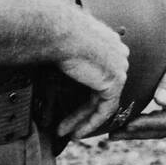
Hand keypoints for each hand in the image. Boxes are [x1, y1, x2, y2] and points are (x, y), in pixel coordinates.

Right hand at [55, 9, 129, 141]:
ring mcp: (119, 66)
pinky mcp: (115, 81)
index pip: (101, 70)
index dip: (86, 89)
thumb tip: (46, 58)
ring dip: (83, 119)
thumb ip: (66, 54)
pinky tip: (76, 133)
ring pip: (102, 100)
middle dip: (83, 109)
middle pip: (101, 87)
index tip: (70, 102)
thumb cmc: (55, 32)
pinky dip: (91, 122)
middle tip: (66, 124)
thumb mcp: (63, 43)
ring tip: (66, 133)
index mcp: (107, 40)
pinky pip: (105, 109)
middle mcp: (117, 52)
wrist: (59, 31)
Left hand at [111, 24, 165, 139]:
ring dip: (140, 132)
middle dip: (139, 133)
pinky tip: (129, 124)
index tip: (126, 124)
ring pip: (163, 129)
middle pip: (165, 129)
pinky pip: (163, 121)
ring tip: (116, 132)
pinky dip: (146, 124)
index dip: (147, 124)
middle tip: (113, 134)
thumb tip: (160, 102)